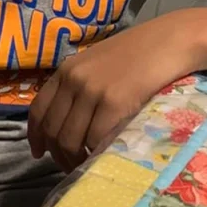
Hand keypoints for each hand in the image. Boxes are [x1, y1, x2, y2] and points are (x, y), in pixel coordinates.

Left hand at [28, 11, 197, 171]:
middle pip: (53, 129)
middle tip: (69, 167)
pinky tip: (102, 156)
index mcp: (67, 69)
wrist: (170, 40)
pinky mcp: (113, 102)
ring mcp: (92, 90)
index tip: (39, 152)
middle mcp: (74, 79)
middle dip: (57, 154)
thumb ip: (81, 85)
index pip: (38, 108)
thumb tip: (70, 119)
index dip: (35, 135)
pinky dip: (95, 153)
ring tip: (86, 165)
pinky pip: (94, 139)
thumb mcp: (99, 63)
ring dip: (75, 159)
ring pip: (70, 139)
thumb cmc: (140, 52)